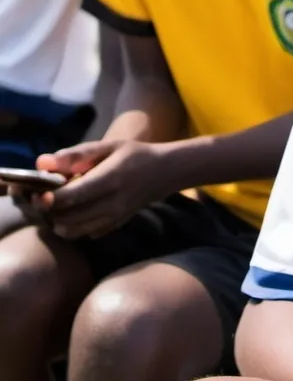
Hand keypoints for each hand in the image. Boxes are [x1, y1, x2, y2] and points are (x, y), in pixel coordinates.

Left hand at [35, 140, 171, 239]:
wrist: (165, 173)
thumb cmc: (134, 155)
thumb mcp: (108, 146)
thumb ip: (76, 155)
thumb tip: (41, 162)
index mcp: (109, 179)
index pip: (69, 197)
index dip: (48, 198)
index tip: (40, 190)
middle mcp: (112, 203)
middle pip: (66, 218)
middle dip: (49, 210)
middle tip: (46, 196)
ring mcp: (114, 218)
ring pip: (72, 231)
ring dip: (59, 220)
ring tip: (60, 205)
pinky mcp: (115, 226)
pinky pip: (84, 234)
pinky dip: (74, 226)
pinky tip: (77, 211)